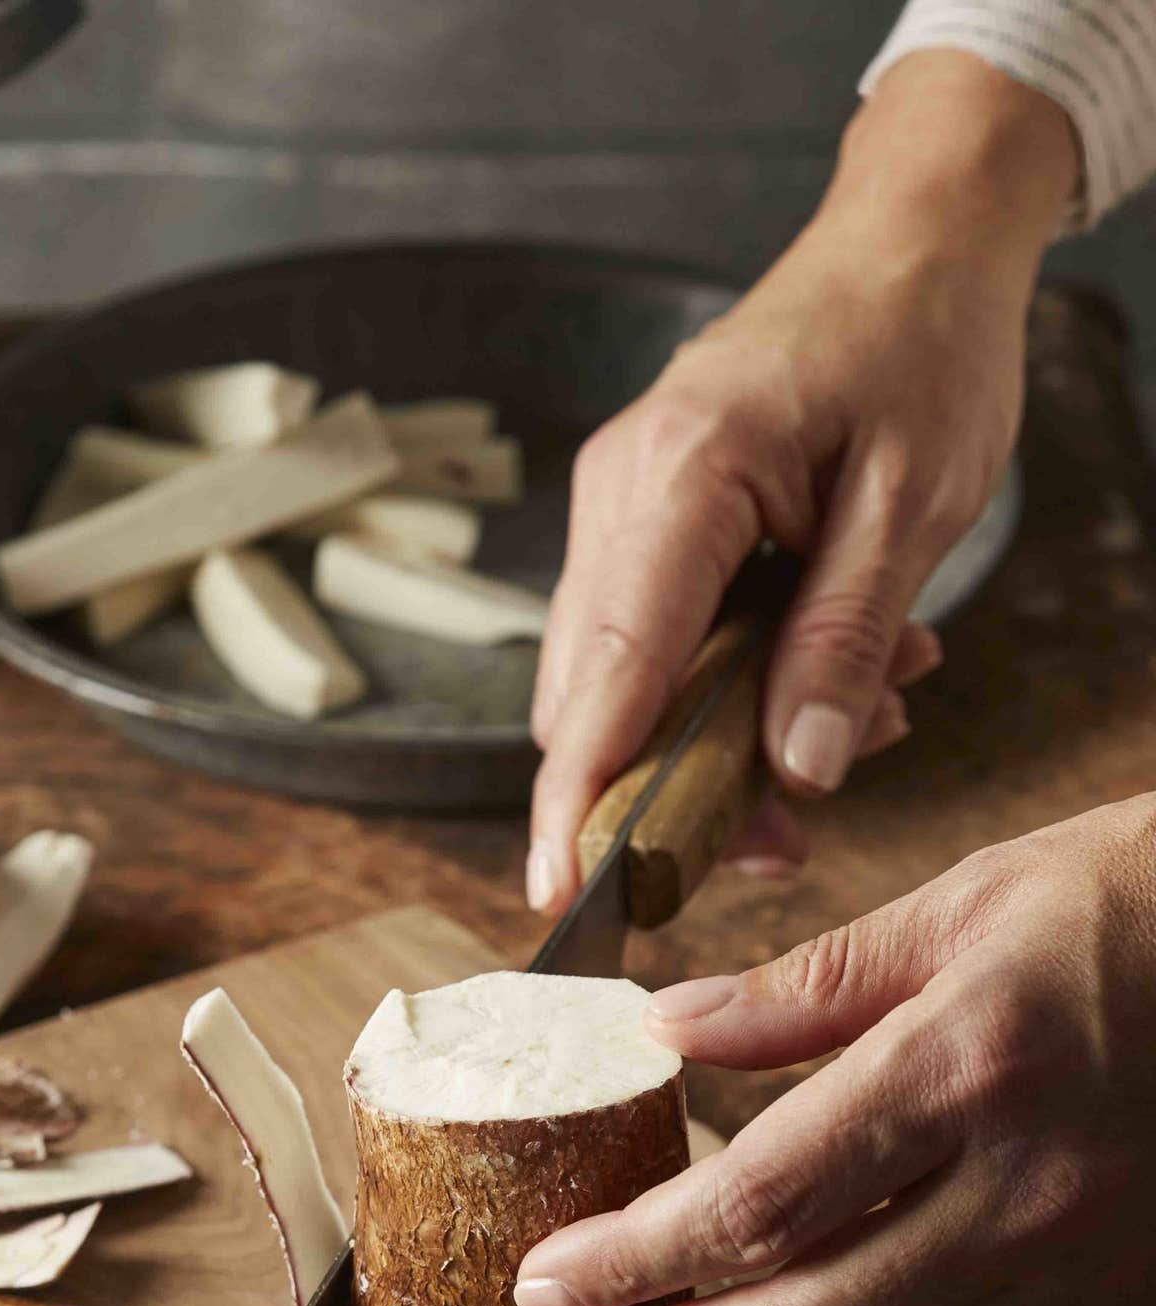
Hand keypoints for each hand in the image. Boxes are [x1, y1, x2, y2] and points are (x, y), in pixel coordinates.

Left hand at [514, 796, 1155, 1305]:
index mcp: (969, 1064)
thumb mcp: (967, 901)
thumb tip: (666, 1030)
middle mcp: (1021, 1188)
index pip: (760, 1201)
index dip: (635, 1258)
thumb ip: (805, 981)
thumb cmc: (1135, 904)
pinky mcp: (1095, 1303)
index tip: (542, 1278)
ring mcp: (1069, 1262)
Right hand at [526, 50, 1076, 912]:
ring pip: (623, 677)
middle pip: (596, 692)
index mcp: (684, 474)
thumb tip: (798, 771)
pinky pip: (654, 638)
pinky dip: (725, 687)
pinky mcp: (646, 521)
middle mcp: (624, 491)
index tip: (561, 887)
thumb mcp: (916, 502)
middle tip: (789, 833)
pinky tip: (826, 673)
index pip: (611, 667)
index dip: (583, 791)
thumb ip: (846, 641)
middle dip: (677, 787)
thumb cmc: (921, 342)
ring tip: (864, 716)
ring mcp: (623, 505)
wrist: (911, 240)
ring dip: (721, 737)